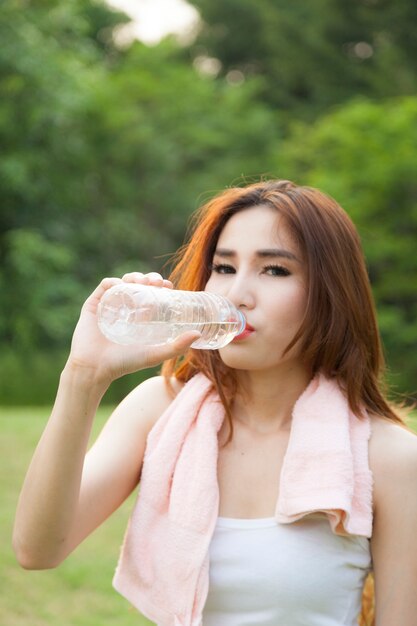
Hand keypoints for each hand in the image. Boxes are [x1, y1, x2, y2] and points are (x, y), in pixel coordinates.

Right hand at [66, 272, 200, 384]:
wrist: (96, 369)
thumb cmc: (124, 364)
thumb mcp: (154, 354)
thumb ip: (176, 347)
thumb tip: (198, 335)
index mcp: (138, 316)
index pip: (152, 294)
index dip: (160, 286)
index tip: (168, 285)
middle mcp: (124, 309)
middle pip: (139, 285)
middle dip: (148, 278)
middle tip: (156, 282)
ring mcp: (108, 305)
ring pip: (123, 282)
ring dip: (133, 276)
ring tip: (142, 281)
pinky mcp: (93, 305)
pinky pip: (104, 287)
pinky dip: (113, 282)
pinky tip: (122, 285)